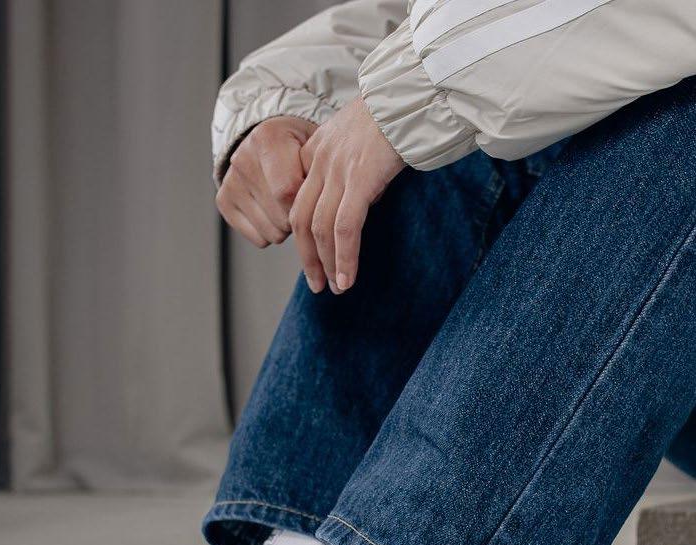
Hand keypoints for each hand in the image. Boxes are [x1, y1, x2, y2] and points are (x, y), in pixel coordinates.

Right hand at [216, 116, 317, 246]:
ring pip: (272, 233)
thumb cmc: (301, 148)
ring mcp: (230, 182)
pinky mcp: (223, 202)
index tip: (316, 196)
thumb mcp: (316, 149)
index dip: (307, 203)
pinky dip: (271, 232)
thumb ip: (320, 173)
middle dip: (299, 217)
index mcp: (267, 138)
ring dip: (286, 226)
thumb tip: (321, 212)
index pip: (288, 191)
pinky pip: (259, 239)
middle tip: (302, 199)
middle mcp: (243, 159)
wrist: (269, 142)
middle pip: (282, 217)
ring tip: (287, 203)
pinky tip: (272, 210)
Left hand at [289, 97, 404, 292]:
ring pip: (321, 229)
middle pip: (301, 220)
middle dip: (308, 257)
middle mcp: (321, 161)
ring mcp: (338, 170)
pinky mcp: (360, 179)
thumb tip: (364, 197)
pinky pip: (345, 228)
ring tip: (336, 288)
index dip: (302, 233)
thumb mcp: (363, 137)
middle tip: (317, 283)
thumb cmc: (398, 111)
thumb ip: (355, 166)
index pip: (299, 200)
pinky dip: (344, 258)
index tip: (312, 256)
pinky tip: (347, 278)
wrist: (413, 88)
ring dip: (327, 264)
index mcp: (317, 150)